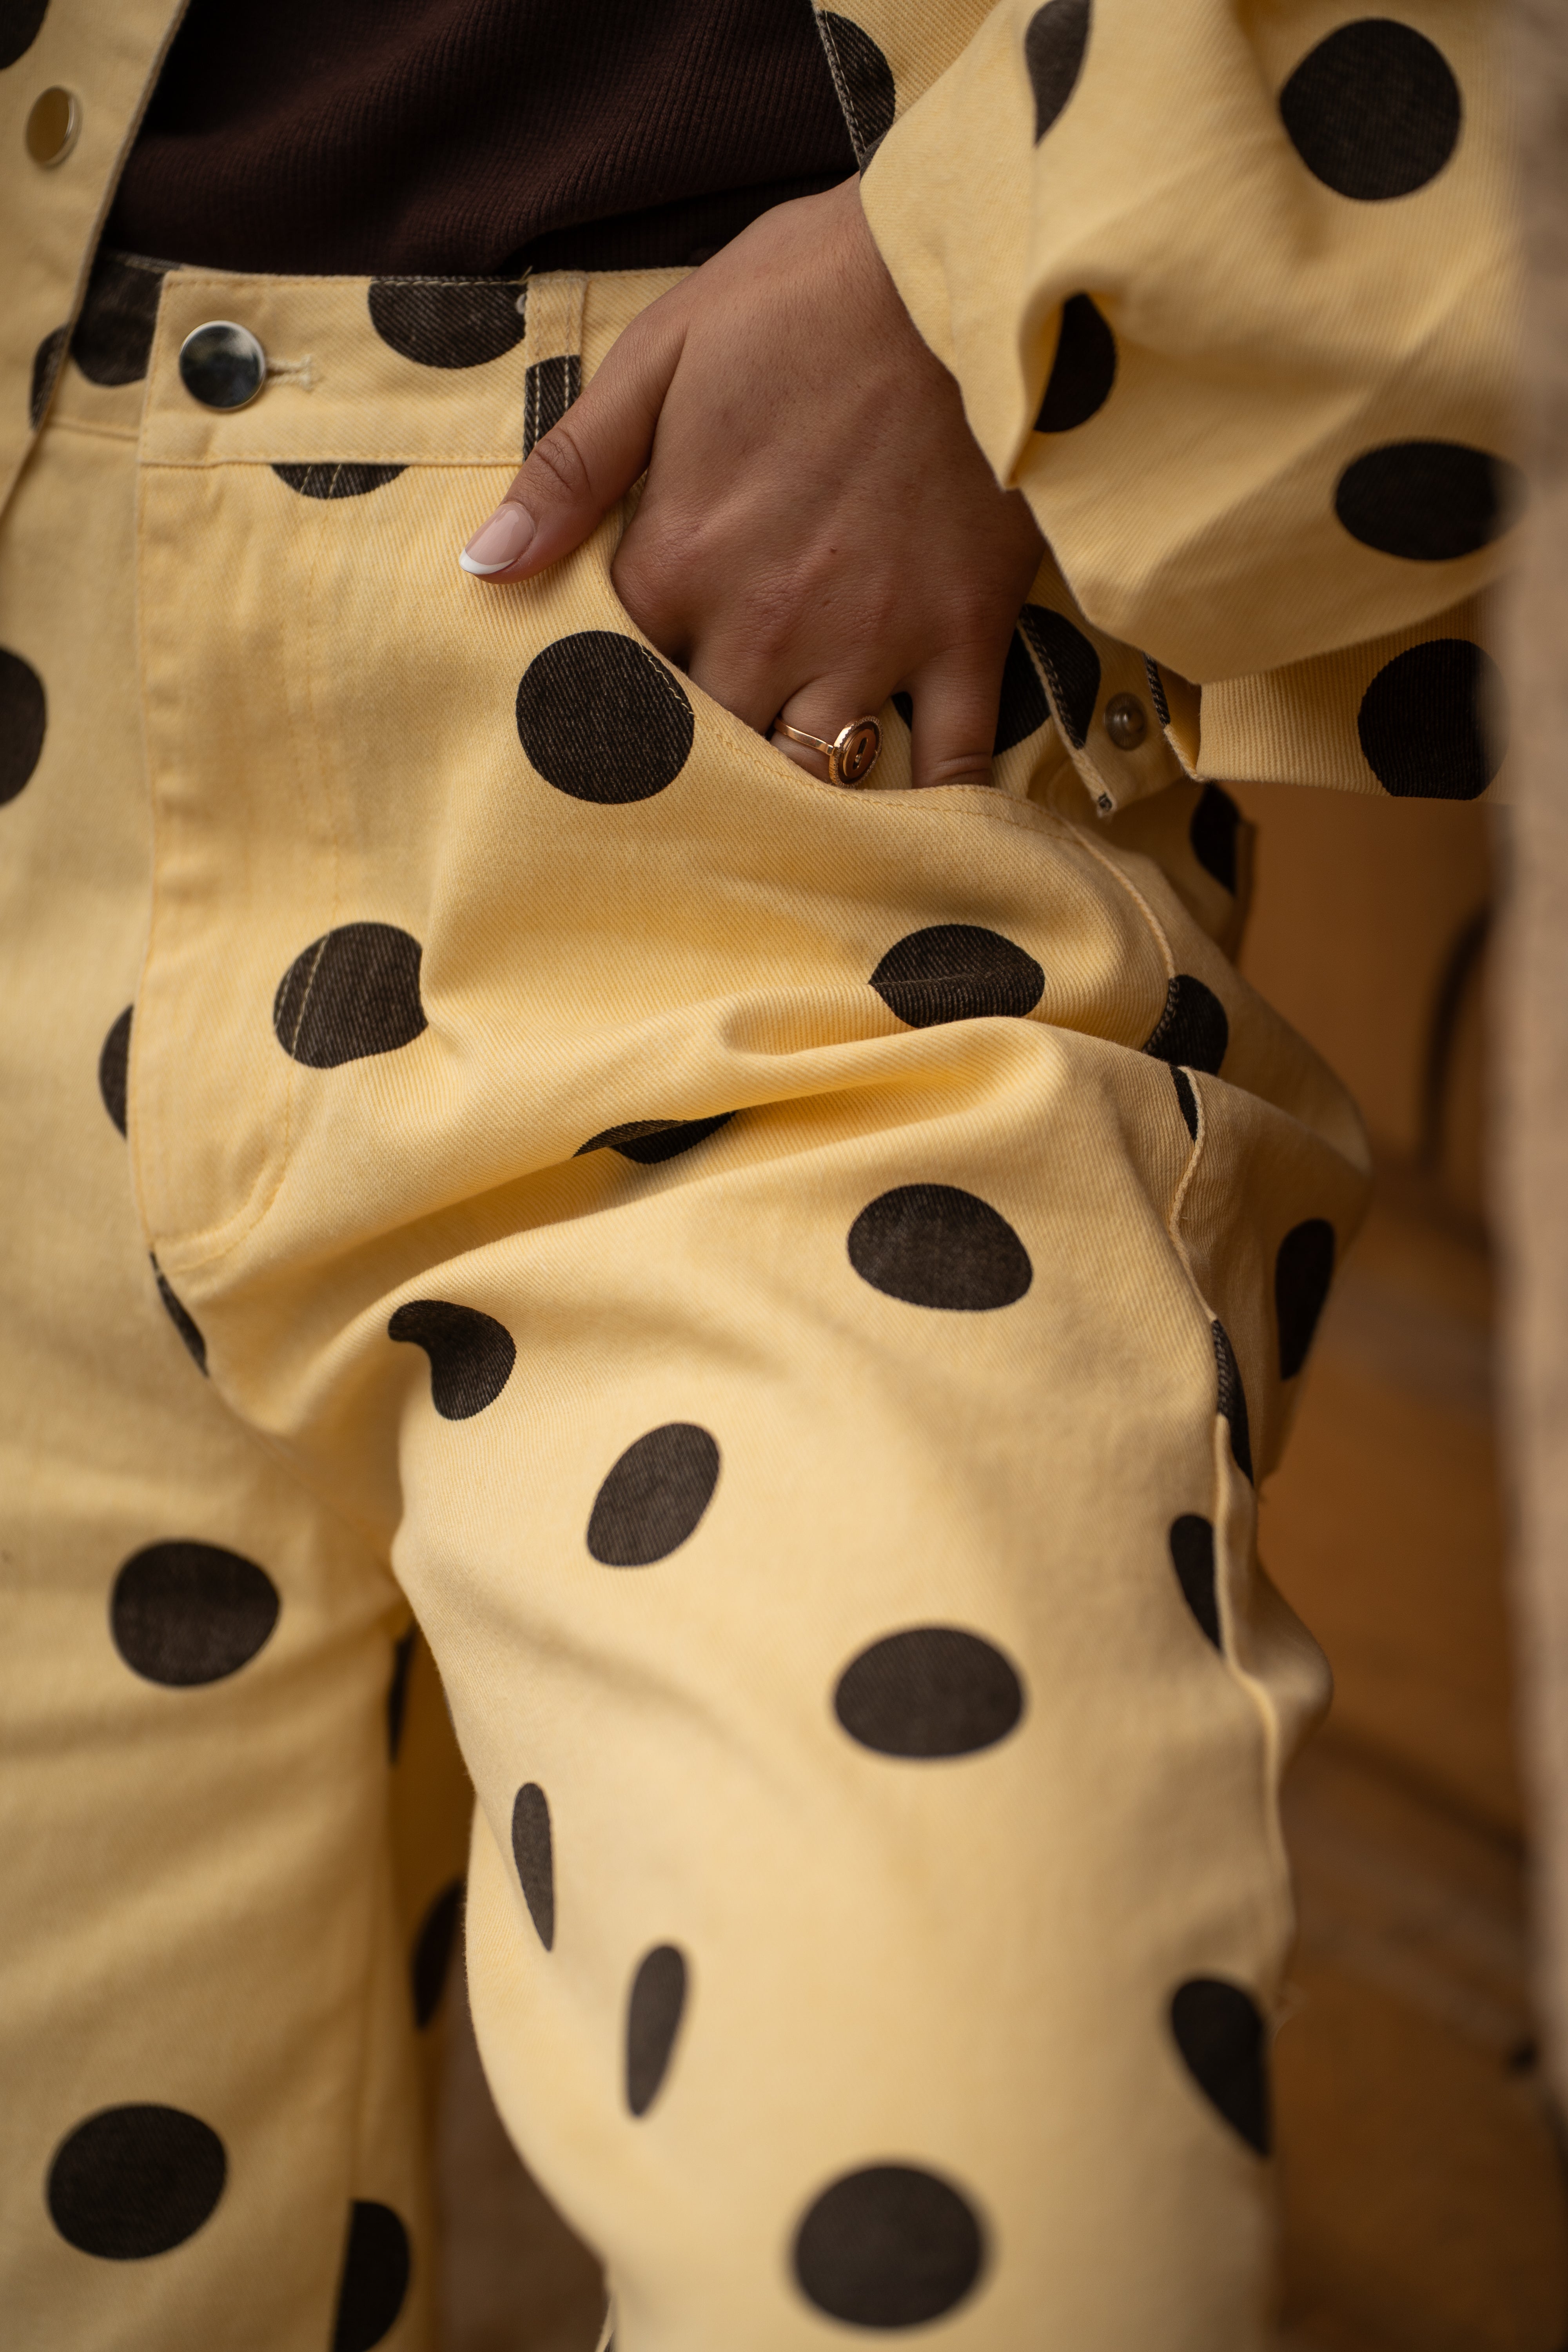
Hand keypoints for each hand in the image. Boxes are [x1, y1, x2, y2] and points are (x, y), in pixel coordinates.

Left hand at [459, 175, 1043, 790]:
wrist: (965, 264)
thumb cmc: (806, 295)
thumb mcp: (662, 353)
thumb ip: (570, 471)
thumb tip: (483, 565)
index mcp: (678, 562)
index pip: (613, 678)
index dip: (610, 702)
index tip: (612, 714)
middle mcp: (763, 626)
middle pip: (706, 751)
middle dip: (692, 773)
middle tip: (689, 785)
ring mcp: (868, 641)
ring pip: (813, 775)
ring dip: (793, 800)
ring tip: (780, 813)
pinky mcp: (962, 637)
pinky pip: (951, 762)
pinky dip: (938, 809)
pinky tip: (916, 835)